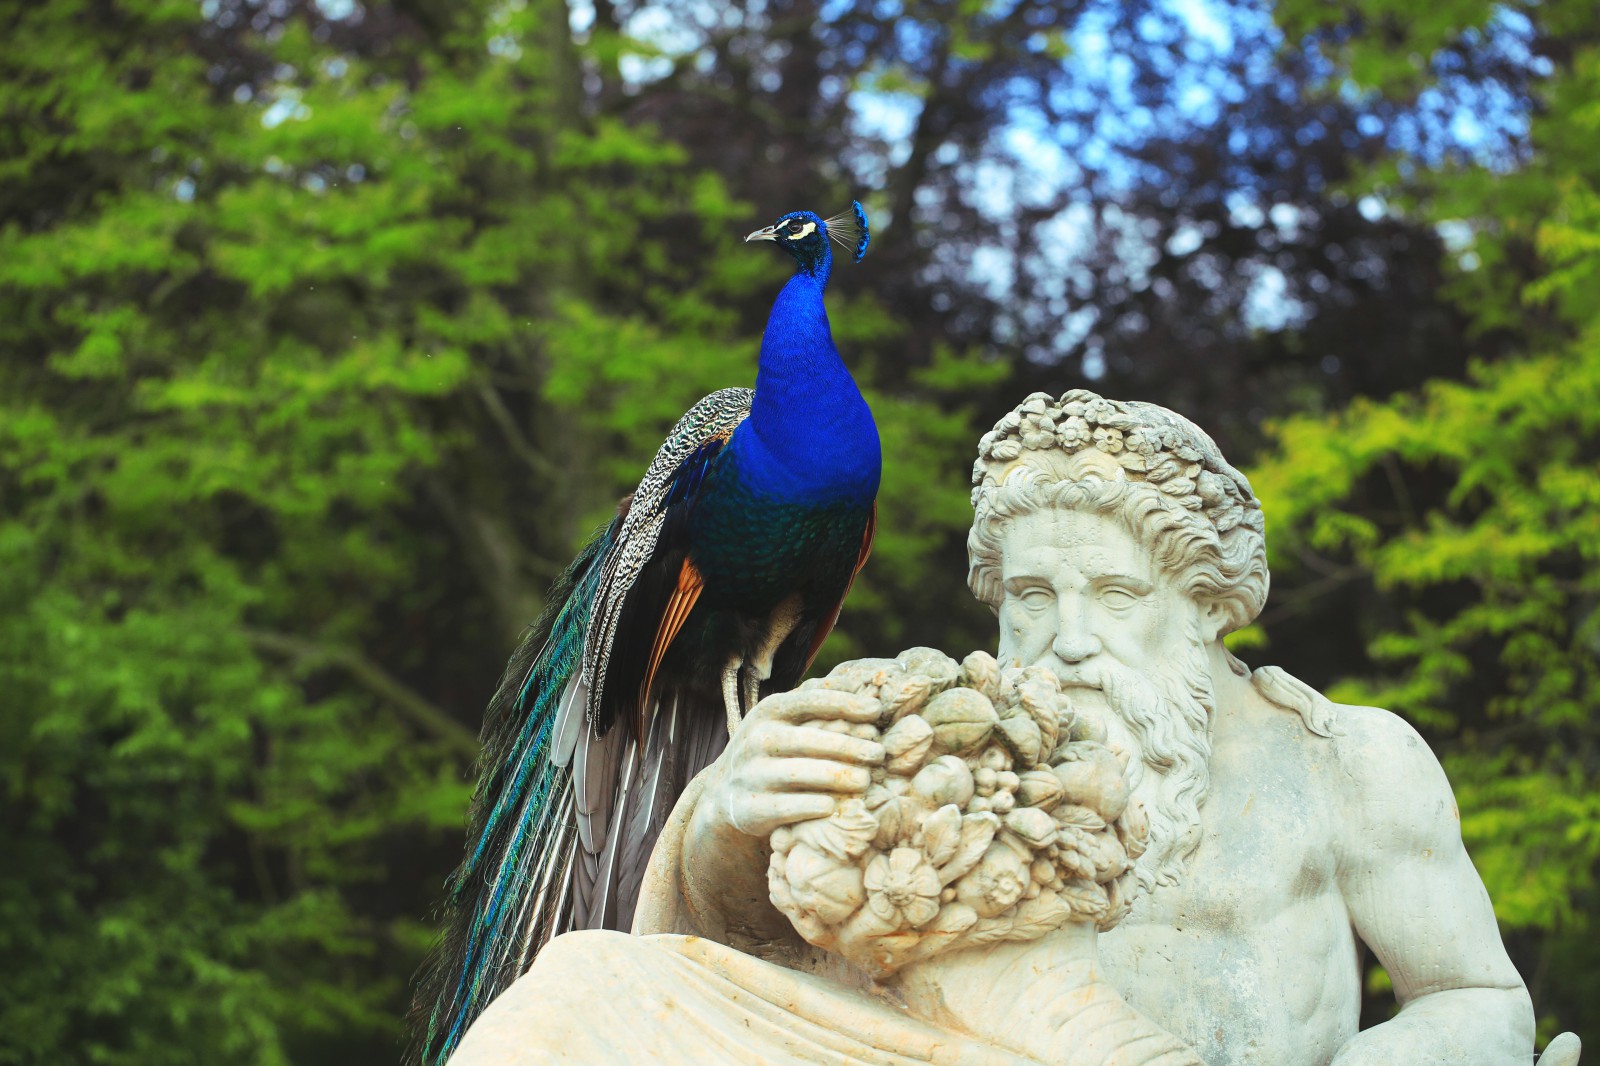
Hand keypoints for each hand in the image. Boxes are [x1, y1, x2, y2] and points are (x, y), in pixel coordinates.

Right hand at [707, 688, 883, 839]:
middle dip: (850, 746)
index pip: (810, 701)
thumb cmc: (771, 749)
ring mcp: (751, 773)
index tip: (876, 710)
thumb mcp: (782, 719)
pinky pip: (788, 807)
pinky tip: (835, 805)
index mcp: (768, 712)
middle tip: (878, 754)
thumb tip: (858, 683)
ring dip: (839, 777)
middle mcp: (757, 739)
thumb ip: (815, 702)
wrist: (725, 792)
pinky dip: (815, 806)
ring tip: (865, 780)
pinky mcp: (750, 807)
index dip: (846, 703)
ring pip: (802, 774)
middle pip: (811, 740)